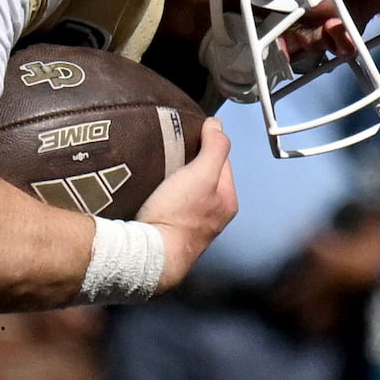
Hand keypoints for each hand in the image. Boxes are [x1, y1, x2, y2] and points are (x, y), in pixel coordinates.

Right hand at [139, 118, 236, 295]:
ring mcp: (192, 229)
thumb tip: (216, 124)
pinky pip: (170, 208)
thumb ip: (214, 146)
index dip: (206, 147)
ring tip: (159, 175)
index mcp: (228, 202)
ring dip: (174, 183)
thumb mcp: (202, 173)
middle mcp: (214, 218)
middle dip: (189, 166)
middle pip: (203, 179)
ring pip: (186, 194)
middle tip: (170, 157)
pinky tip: (151, 196)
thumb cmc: (179, 214)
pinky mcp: (171, 236)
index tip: (188, 141)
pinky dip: (163, 199)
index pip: (222, 162)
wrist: (151, 255)